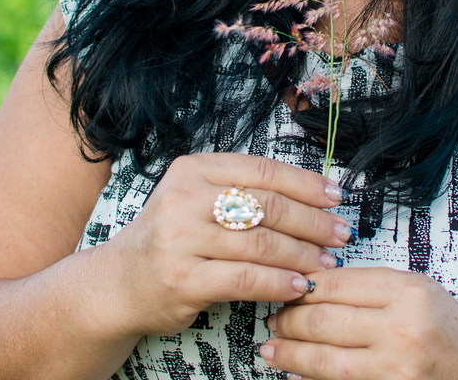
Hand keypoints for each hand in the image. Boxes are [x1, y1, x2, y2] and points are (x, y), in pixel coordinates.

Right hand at [99, 153, 352, 338]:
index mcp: (193, 170)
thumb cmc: (169, 239)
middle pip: (266, 206)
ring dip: (302, 254)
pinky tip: (299, 286)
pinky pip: (246, 280)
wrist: (117, 283)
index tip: (335, 196)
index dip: (305, 183)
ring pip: (260, 244)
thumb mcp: (194, 199)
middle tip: (340, 233)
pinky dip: (279, 283)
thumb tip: (309, 195)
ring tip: (326, 262)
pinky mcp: (183, 279)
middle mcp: (184, 199)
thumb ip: (240, 192)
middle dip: (312, 221)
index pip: (261, 170)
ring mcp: (180, 240)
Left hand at [260, 267, 457, 379]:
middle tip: (272, 319)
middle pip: (324, 320)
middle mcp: (403, 327)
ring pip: (327, 358)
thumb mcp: (418, 292)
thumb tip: (313, 287)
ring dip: (292, 354)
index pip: (336, 284)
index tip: (285, 288)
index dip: (302, 286)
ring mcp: (398, 365)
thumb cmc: (453, 332)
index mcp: (408, 291)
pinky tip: (296, 374)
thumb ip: (370, 288)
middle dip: (289, 321)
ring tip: (271, 349)